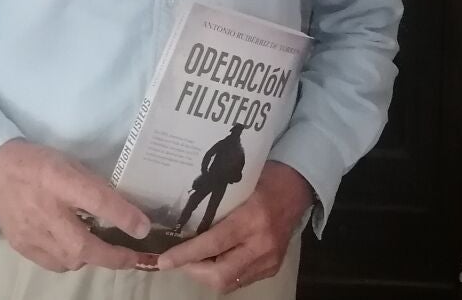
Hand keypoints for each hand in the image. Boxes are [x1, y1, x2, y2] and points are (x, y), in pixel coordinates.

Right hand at [0, 139, 151, 272]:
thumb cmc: (40, 163)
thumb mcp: (70, 163)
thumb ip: (95, 187)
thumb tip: (127, 211)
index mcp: (58, 179)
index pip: (96, 200)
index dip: (123, 216)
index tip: (143, 229)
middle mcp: (44, 209)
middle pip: (82, 246)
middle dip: (113, 257)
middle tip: (133, 258)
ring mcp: (30, 232)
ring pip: (70, 260)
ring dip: (91, 258)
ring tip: (101, 248)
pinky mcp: (21, 246)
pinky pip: (54, 264)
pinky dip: (70, 259)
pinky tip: (74, 248)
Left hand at [155, 162, 312, 292]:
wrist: (297, 188)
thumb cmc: (264, 179)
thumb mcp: (238, 186)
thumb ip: (215, 207)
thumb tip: (181, 224)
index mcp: (252, 219)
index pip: (213, 244)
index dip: (186, 255)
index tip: (164, 261)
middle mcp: (262, 245)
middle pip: (220, 274)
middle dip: (194, 270)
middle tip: (180, 257)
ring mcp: (270, 261)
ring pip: (228, 283)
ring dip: (206, 274)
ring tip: (196, 257)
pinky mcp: (272, 269)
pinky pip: (239, 280)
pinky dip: (222, 273)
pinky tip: (216, 258)